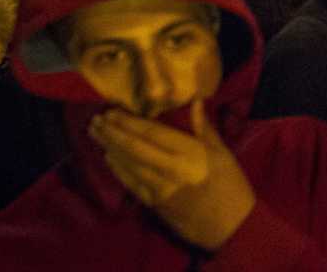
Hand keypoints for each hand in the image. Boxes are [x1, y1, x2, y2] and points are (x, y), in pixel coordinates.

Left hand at [89, 100, 255, 250]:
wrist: (230, 226)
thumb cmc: (231, 185)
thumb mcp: (222, 152)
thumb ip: (203, 127)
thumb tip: (194, 101)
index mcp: (189, 153)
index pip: (152, 133)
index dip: (129, 122)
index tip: (113, 111)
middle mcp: (170, 170)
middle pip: (134, 148)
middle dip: (113, 133)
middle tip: (96, 120)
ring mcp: (159, 189)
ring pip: (128, 165)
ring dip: (110, 148)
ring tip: (96, 134)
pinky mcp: (154, 204)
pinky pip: (131, 184)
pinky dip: (118, 169)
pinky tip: (109, 158)